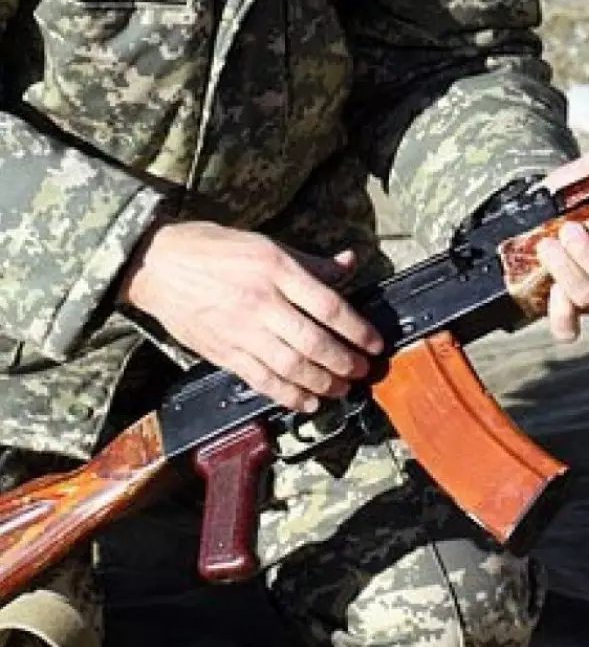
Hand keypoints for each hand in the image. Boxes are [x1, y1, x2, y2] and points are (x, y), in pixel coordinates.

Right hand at [119, 220, 383, 412]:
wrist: (156, 265)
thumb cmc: (213, 250)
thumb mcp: (267, 244)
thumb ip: (311, 262)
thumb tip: (349, 263)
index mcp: (277, 269)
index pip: (329, 306)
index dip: (358, 330)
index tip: (374, 344)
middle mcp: (262, 301)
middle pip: (314, 341)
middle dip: (344, 362)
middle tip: (361, 372)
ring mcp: (242, 329)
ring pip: (291, 366)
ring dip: (322, 383)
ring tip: (341, 389)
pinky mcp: (224, 352)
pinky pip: (262, 379)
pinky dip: (288, 395)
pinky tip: (307, 402)